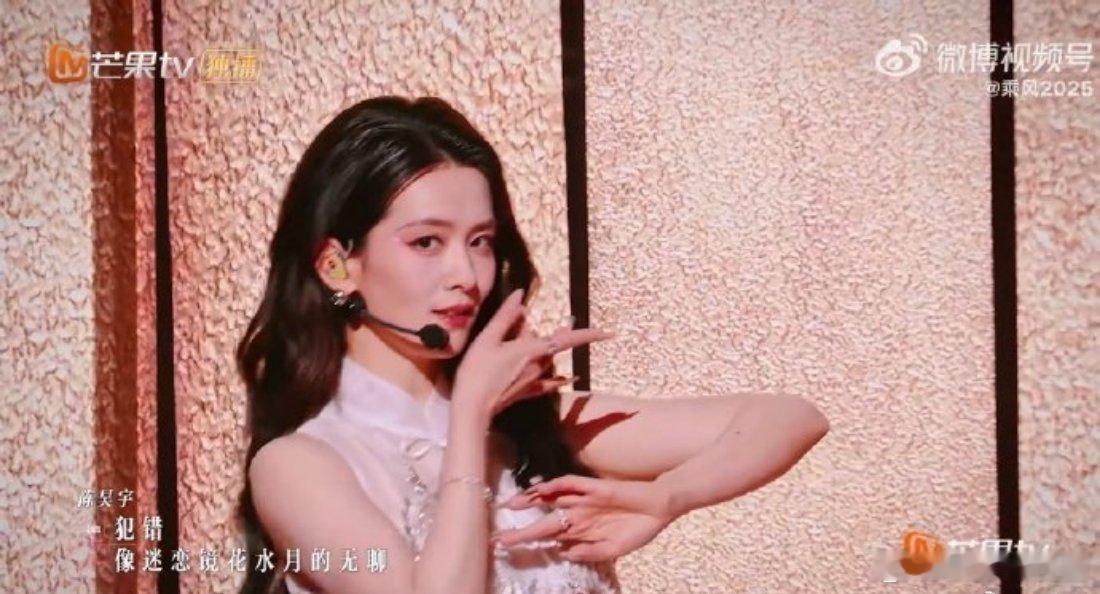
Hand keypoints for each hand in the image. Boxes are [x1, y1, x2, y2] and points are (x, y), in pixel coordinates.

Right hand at [452, 289, 612, 419]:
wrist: (472, 408)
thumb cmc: (477, 371)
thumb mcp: (488, 338)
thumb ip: (505, 316)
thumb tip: (520, 295)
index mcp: (531, 349)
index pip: (567, 340)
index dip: (589, 335)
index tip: (609, 333)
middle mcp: (539, 365)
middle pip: (552, 344)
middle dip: (552, 333)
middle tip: (548, 321)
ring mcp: (535, 380)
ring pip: (548, 358)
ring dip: (546, 347)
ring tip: (533, 337)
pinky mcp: (529, 392)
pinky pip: (550, 383)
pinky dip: (560, 378)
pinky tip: (569, 378)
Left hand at [491, 474, 678, 562]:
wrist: (660, 509)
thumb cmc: (638, 529)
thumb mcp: (613, 549)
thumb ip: (590, 553)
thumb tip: (564, 554)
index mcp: (580, 531)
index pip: (548, 537)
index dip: (528, 543)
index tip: (504, 549)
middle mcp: (577, 515)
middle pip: (543, 521)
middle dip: (521, 530)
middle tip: (497, 538)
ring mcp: (583, 500)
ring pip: (551, 498)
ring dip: (531, 501)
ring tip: (510, 506)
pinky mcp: (593, 488)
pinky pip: (571, 484)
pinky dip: (555, 486)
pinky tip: (541, 490)